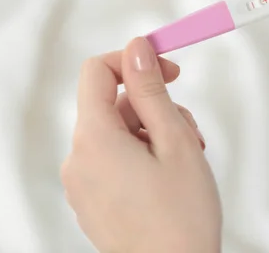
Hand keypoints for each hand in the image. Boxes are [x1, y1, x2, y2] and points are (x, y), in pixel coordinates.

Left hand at [61, 37, 221, 252]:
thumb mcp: (175, 141)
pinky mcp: (93, 199)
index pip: (98, 72)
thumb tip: (137, 49)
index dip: (135, 62)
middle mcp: (79, 159)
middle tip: (189, 131)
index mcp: (94, 139)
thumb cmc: (181, 218)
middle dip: (155, 107)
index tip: (169, 70)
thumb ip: (152, 91)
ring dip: (153, 133)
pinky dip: (142, 155)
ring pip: (118, 133)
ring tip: (186, 159)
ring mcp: (82, 183)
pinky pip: (113, 159)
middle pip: (114, 105)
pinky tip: (169, 175)